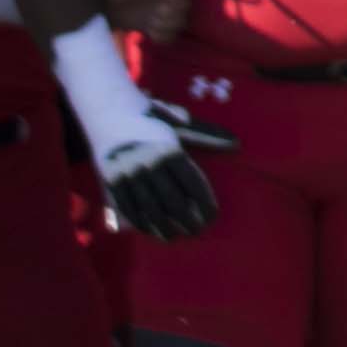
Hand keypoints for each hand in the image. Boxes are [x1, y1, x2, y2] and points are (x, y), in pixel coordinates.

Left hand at [97, 0, 191, 41]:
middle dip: (174, 12)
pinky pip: (172, 35)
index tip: (164, 0)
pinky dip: (164, 37)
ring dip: (170, 26)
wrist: (109, 8)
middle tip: (157, 15)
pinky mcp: (161, 28)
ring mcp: (166, 13)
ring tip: (152, 25)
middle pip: (186, 4)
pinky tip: (150, 34)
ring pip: (182, 22)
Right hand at [98, 107, 233, 239]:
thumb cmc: (152, 118)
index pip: (192, 183)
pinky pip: (129, 209)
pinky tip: (153, 232)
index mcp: (169, 148)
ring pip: (150, 210)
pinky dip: (142, 224)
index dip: (204, 203)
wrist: (109, 110)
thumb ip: (207, 135)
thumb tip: (237, 145)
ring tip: (177, 236)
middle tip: (198, 231)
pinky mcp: (112, 182)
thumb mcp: (179, 123)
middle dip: (188, 221)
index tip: (212, 216)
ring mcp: (128, 174)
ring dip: (166, 228)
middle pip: (173, 201)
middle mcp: (149, 163)